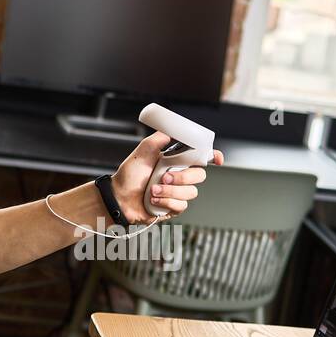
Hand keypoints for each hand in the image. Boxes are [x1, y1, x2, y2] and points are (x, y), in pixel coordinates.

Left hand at [109, 131, 224, 222]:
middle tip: (164, 177)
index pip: (201, 158)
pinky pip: (181, 205)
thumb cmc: (130, 175)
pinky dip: (166, 202)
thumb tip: (172, 129)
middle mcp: (180, 176)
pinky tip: (153, 200)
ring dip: (170, 191)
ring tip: (152, 190)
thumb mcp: (142, 151)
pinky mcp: (173, 207)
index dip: (213, 157)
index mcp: (176, 161)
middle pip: (200, 175)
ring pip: (191, 192)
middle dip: (182, 177)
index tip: (216, 159)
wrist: (119, 197)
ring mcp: (178, 193)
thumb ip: (159, 139)